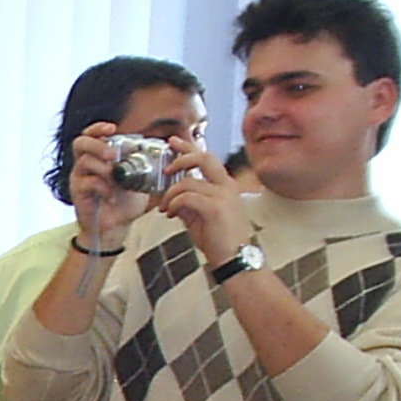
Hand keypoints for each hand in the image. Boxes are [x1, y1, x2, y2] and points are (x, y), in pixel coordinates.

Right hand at [66, 122, 155, 243]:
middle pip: (81, 143)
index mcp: (99, 156)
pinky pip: (87, 182)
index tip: (112, 128)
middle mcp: (85, 164)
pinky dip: (102, 187)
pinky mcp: (78, 193)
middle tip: (112, 154)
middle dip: (97, 145)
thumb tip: (168, 147)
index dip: (98, 128)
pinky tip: (111, 196)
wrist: (116, 226)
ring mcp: (79, 178)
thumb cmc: (126, 201)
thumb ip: (146, 163)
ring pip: (84, 162)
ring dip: (104, 168)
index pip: (91, 135)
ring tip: (116, 179)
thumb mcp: (139, 179)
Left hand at [155, 136, 254, 265]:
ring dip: (170, 194)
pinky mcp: (215, 208)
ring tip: (166, 208)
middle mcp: (226, 186)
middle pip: (203, 157)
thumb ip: (189, 204)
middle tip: (167, 170)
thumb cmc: (220, 240)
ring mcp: (222, 196)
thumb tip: (172, 197)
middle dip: (181, 158)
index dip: (189, 148)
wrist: (235, 258)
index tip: (173, 142)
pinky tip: (172, 214)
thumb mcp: (201, 217)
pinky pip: (187, 197)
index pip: (207, 158)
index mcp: (225, 185)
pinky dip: (174, 204)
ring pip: (188, 182)